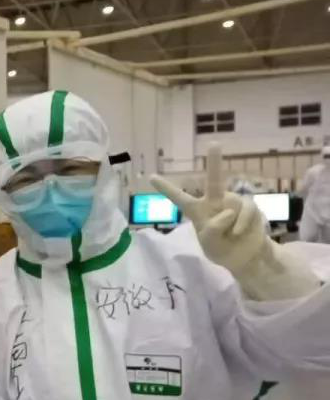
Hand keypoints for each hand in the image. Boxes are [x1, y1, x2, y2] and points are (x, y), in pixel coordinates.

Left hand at [151, 144, 264, 276]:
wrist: (244, 256)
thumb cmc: (221, 249)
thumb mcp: (209, 244)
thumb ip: (212, 230)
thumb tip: (226, 212)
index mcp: (196, 210)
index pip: (179, 198)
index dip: (166, 188)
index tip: (151, 177)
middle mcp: (214, 201)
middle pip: (215, 180)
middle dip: (216, 161)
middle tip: (215, 143)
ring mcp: (233, 202)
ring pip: (233, 204)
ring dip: (232, 222)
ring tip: (231, 235)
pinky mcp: (249, 207)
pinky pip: (246, 210)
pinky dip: (243, 223)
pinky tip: (239, 232)